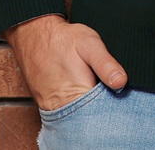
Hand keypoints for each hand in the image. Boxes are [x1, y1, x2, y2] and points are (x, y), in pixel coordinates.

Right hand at [4, 13, 127, 111]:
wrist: (33, 34)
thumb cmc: (62, 39)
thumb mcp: (89, 44)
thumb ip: (105, 64)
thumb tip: (121, 82)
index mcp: (76, 96)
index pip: (101, 116)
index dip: (113, 108)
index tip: (120, 97)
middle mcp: (61, 108)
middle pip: (89, 119)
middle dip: (102, 110)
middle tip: (108, 90)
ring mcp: (51, 109)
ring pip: (77, 118)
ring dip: (88, 109)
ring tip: (93, 89)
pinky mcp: (46, 105)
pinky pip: (65, 113)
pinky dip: (75, 106)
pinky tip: (81, 92)